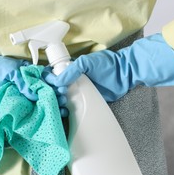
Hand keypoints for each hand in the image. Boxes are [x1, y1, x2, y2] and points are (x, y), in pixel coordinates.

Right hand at [44, 33, 173, 101]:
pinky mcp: (84, 102)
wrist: (125, 75)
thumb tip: (57, 82)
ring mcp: (76, 93)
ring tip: (63, 103)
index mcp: (69, 70)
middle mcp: (70, 81)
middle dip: (52, 93)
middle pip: (53, 89)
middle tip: (61, 95)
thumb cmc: (107, 65)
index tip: (53, 85)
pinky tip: (65, 112)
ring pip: (59, 99)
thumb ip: (71, 70)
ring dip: (57, 103)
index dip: (49, 80)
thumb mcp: (87, 62)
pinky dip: (65, 110)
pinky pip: (70, 107)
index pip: (52, 75)